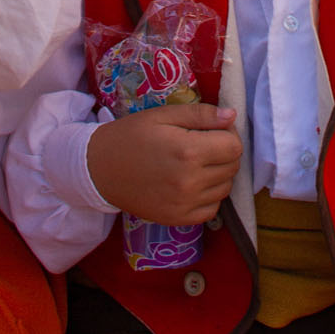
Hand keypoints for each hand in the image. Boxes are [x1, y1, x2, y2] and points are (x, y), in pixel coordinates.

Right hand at [86, 103, 241, 224]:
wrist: (99, 169)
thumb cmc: (131, 136)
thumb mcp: (163, 115)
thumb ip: (200, 114)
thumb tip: (232, 116)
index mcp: (188, 152)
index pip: (234, 146)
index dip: (229, 134)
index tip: (214, 130)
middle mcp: (191, 182)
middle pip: (233, 167)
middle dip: (225, 152)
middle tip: (204, 143)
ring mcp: (185, 204)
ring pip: (225, 188)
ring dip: (219, 173)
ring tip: (197, 162)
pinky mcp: (179, 219)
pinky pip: (212, 208)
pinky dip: (209, 195)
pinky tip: (192, 182)